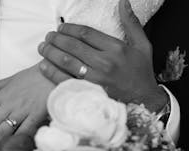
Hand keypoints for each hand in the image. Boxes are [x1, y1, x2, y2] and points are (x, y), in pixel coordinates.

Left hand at [37, 0, 166, 112]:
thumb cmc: (142, 73)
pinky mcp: (89, 93)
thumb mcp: (142, 46)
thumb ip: (131, 23)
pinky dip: (52, 73)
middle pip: (73, 46)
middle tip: (48, 36)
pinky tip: (44, 66)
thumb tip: (123, 2)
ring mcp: (96, 80)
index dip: (70, 28)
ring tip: (43, 47)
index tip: (61, 27)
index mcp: (116, 49)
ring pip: (67, 62)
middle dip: (57, 39)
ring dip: (51, 53)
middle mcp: (105, 63)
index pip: (86, 33)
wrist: (145, 102)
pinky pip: (65, 81)